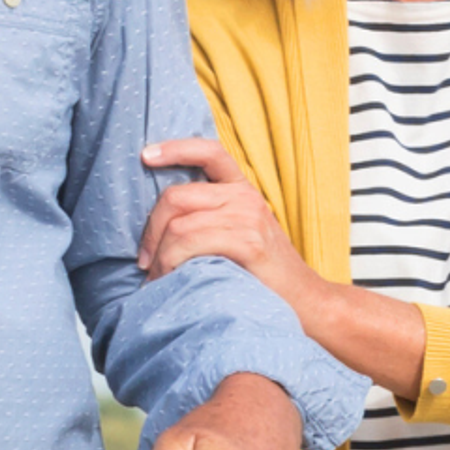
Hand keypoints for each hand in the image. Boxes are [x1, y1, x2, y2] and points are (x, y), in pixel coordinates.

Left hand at [138, 139, 328, 320]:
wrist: (304, 300)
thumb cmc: (263, 273)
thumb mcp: (240, 233)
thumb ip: (211, 218)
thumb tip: (161, 224)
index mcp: (242, 190)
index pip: (208, 152)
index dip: (175, 149)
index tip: (145, 155)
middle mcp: (245, 197)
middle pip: (176, 197)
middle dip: (151, 230)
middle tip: (146, 260)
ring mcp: (247, 217)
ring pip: (178, 226)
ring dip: (160, 256)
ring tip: (157, 277)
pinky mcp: (248, 242)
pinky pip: (191, 243)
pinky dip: (171, 262)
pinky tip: (169, 279)